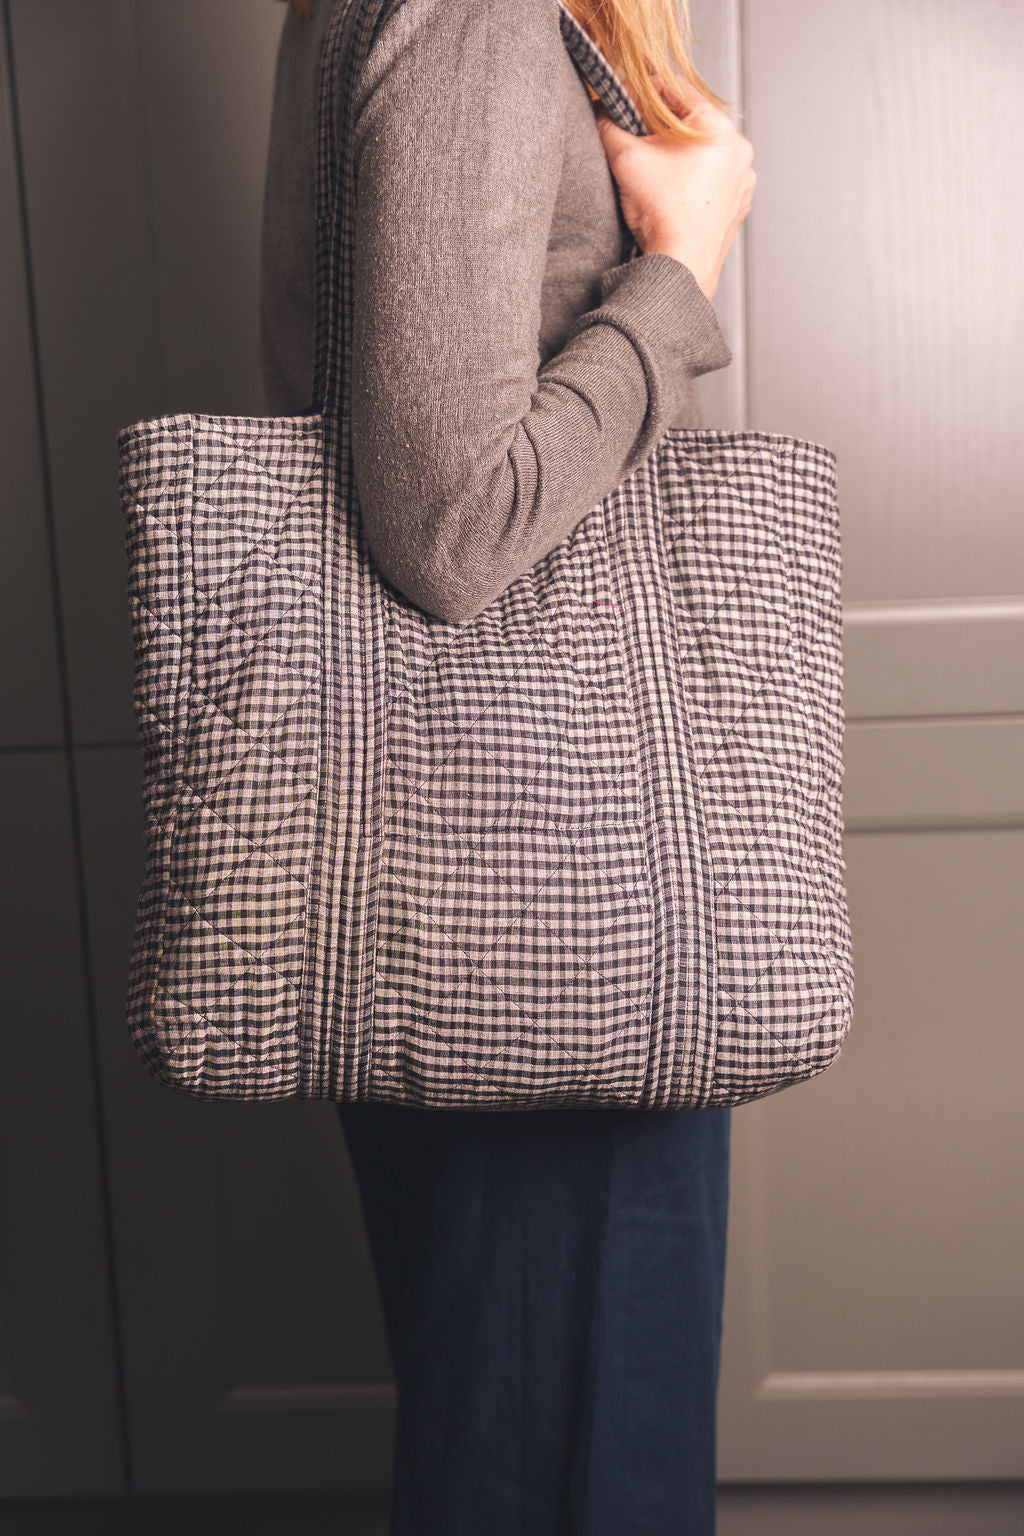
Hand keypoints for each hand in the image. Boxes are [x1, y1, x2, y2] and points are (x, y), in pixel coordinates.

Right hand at [594, 72, 755, 300]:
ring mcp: (741, 181)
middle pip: (693, 123)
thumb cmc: (662, 214)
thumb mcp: (626, 158)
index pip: (678, 90)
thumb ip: (609, 125)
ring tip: (655, 171)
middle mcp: (737, 151)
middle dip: (662, 128)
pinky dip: (693, 181)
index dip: (646, 92)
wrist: (681, 266)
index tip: (627, 101)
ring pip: (704, 153)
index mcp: (718, 128)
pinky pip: (712, 181)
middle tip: (637, 138)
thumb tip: (600, 110)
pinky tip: (673, 194)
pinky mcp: (737, 206)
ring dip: (679, 155)